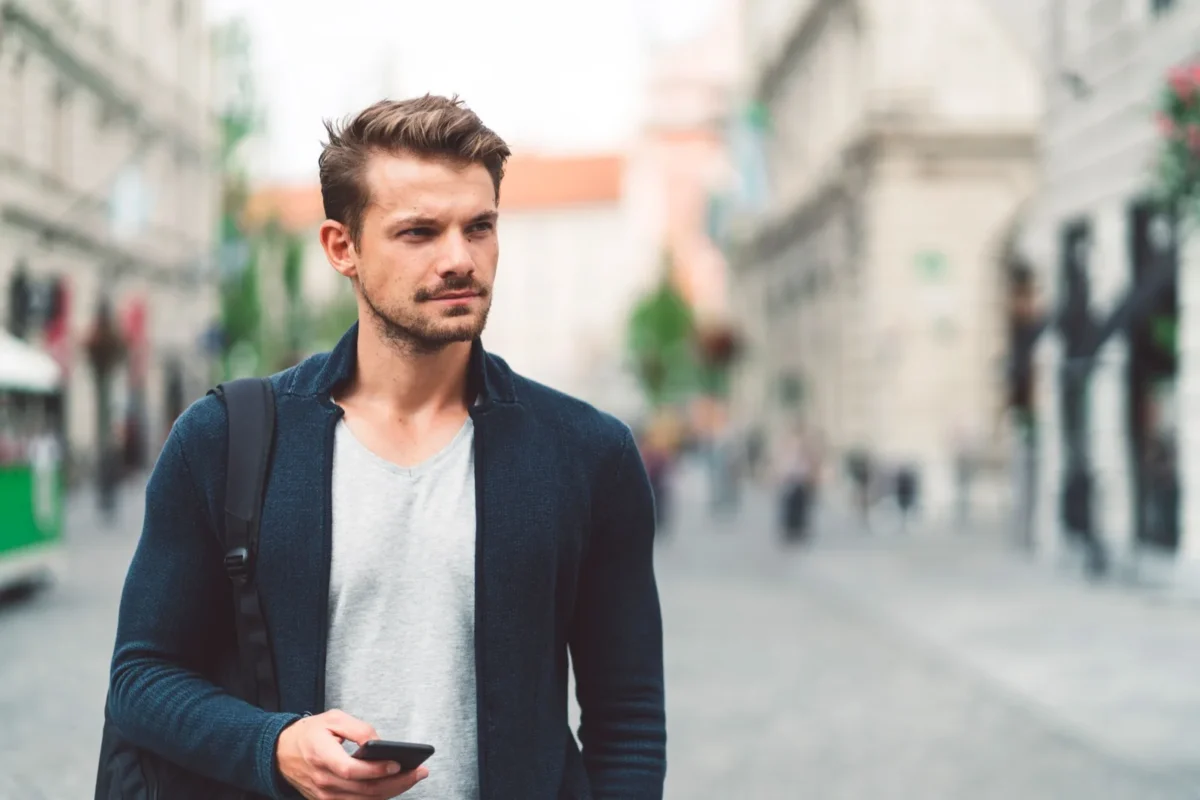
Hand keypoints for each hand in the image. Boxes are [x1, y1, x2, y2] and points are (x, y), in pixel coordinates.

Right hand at [276, 709, 428, 798]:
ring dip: (392, 791)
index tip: (397, 763)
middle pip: (364, 790)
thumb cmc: (308, 734)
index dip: (376, 769)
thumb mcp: (332, 719)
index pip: (352, 770)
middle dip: (396, 782)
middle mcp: (323, 781)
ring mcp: (325, 795)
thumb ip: (357, 728)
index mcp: (322, 756)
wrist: (280, 752)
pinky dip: (378, 797)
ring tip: (413, 778)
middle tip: (419, 772)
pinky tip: (395, 786)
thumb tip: (379, 741)